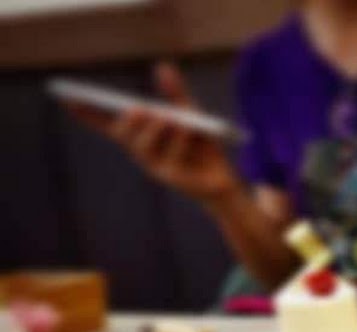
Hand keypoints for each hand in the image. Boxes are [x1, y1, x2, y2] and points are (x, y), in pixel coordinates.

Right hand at [66, 63, 239, 206]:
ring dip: (152, 129)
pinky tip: (184, 127)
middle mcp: (142, 150)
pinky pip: (169, 156)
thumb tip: (162, 66)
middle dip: (127, 120)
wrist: (224, 175)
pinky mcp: (170, 177)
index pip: (107, 123)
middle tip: (136, 108)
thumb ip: (175, 92)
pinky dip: (177, 140)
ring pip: (143, 146)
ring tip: (162, 116)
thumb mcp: (189, 112)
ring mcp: (154, 165)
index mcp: (139, 134)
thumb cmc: (202, 143)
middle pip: (123, 134)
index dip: (87, 113)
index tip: (68, 99)